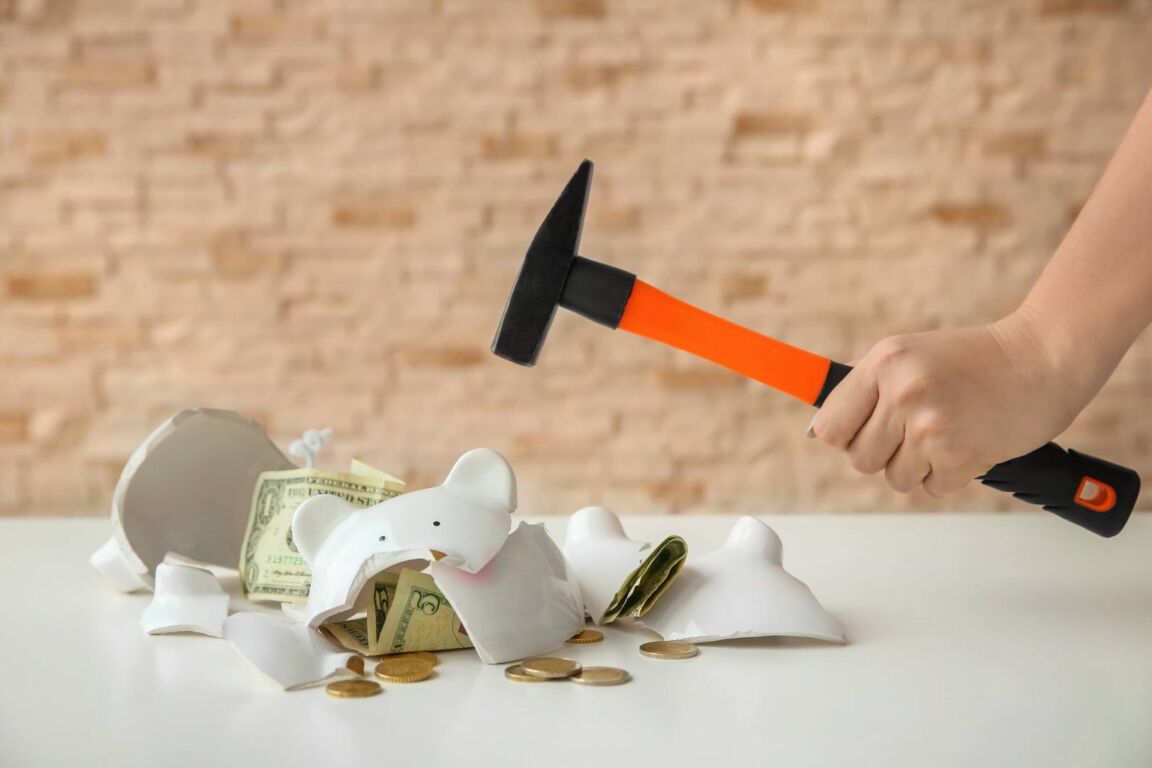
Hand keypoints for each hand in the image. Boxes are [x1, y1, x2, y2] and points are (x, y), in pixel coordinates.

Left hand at [809, 310, 1091, 495]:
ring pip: (894, 478)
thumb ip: (869, 391)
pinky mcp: (960, 455)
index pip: (829, 428)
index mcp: (884, 363)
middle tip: (916, 431)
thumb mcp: (910, 357)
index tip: (859, 436)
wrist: (1043, 357)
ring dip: (918, 466)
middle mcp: (903, 392)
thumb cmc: (978, 360)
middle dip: (885, 453)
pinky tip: (967, 443)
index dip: (845, 437)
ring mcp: (931, 425)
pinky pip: (931, 487)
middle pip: (860, 459)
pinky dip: (948, 475)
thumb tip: (821, 433)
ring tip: (947, 432)